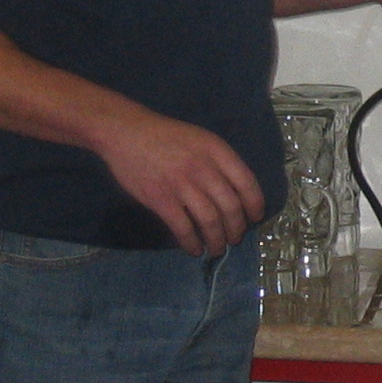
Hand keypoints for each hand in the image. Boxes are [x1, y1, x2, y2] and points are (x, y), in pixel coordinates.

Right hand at [93, 111, 267, 257]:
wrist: (127, 133)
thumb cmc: (166, 136)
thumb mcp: (201, 139)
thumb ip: (219, 161)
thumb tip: (236, 191)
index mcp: (217, 151)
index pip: (247, 183)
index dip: (255, 205)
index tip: (255, 218)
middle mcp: (204, 169)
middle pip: (230, 207)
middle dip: (236, 229)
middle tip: (235, 239)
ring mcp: (182, 185)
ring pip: (210, 221)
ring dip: (217, 240)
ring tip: (218, 248)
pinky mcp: (161, 200)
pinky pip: (183, 229)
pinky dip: (192, 243)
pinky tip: (194, 249)